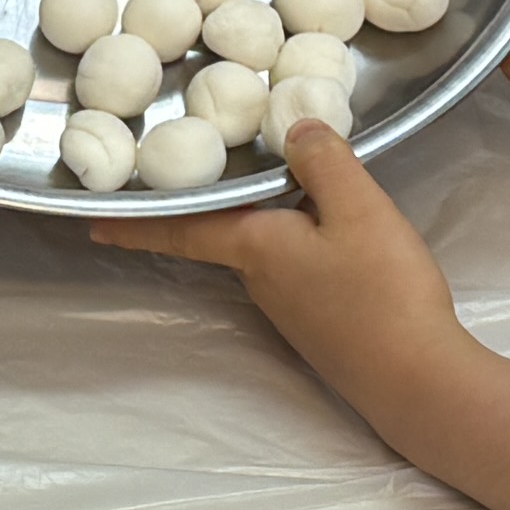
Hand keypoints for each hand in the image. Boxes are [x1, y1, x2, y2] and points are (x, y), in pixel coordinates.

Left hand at [97, 120, 465, 412]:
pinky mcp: (320, 325)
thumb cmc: (383, 292)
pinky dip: (301, 242)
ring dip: (267, 220)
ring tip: (290, 182)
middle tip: (207, 167)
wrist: (418, 380)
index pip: (181, 228)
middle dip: (216, 205)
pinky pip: (297, 269)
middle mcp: (261, 281)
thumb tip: (294, 128)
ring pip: (267, 250)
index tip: (91, 221)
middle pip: (227, 233)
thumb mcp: (360, 209)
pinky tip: (337, 232)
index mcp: (255, 248)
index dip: (135, 222)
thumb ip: (324, 163)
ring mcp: (289, 309)